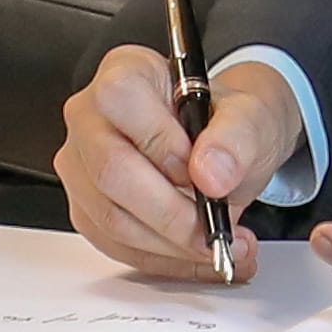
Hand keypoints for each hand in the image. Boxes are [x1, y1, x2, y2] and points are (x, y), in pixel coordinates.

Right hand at [58, 47, 300, 281]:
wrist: (222, 149)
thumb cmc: (224, 125)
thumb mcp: (250, 117)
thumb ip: (237, 137)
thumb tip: (211, 174)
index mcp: (125, 72)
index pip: (121, 100)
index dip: (164, 145)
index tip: (206, 175)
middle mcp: (89, 115)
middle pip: (112, 172)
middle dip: (172, 214)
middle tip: (217, 231)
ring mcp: (81, 165)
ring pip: (111, 218)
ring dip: (171, 245)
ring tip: (219, 245)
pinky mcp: (86, 207)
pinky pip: (115, 245)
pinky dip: (163, 260)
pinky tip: (197, 256)